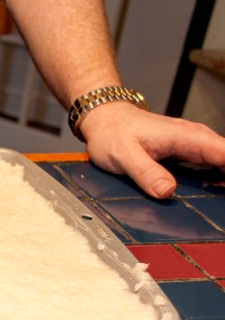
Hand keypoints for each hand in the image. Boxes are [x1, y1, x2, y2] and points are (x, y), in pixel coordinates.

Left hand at [80, 102, 224, 198]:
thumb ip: (145, 173)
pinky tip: (213, 189)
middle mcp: (193, 137)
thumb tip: (167, 191)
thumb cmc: (112, 134)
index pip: (224, 152)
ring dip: (223, 177)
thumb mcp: (123, 156)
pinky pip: (209, 162)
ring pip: (220, 160)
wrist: (105, 121)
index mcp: (184, 136)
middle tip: (222, 198)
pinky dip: (215, 175)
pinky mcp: (184, 151)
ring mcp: (190, 144)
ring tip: (219, 197)